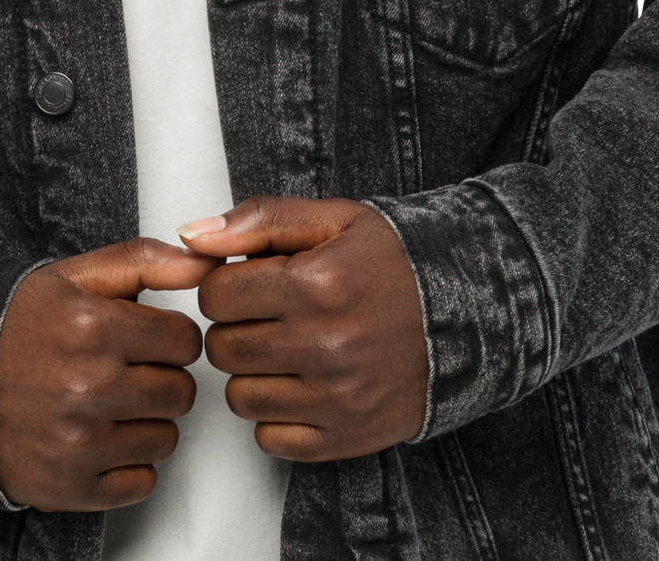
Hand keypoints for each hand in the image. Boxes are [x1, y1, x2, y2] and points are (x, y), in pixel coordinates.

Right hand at [0, 237, 216, 511]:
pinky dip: (128, 464)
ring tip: (108, 403)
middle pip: (180, 392)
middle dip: (161, 378)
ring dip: (146, 421)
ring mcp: (77, 443)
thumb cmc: (19, 325)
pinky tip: (98, 437)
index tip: (145, 337)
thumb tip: (205, 261)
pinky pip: (142, 482)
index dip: (169, 336)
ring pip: (166, 438)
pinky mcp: (69, 487)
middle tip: (126, 370)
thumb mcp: (75, 276)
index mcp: (91, 326)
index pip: (184, 339)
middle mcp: (86, 386)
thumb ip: (145, 260)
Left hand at [179, 196, 427, 461]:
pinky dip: (275, 414)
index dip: (224, 284)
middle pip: (222, 348)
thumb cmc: (392, 261)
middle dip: (235, 326)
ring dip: (251, 372)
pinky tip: (299, 383)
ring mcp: (337, 397)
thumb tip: (191, 235)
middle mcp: (325, 344)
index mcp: (316, 283)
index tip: (248, 282)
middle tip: (266, 314)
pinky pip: (270, 438)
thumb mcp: (332, 219)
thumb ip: (259, 220)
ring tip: (283, 348)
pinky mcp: (347, 435)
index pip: (215, 294)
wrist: (466, 313)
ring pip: (239, 396)